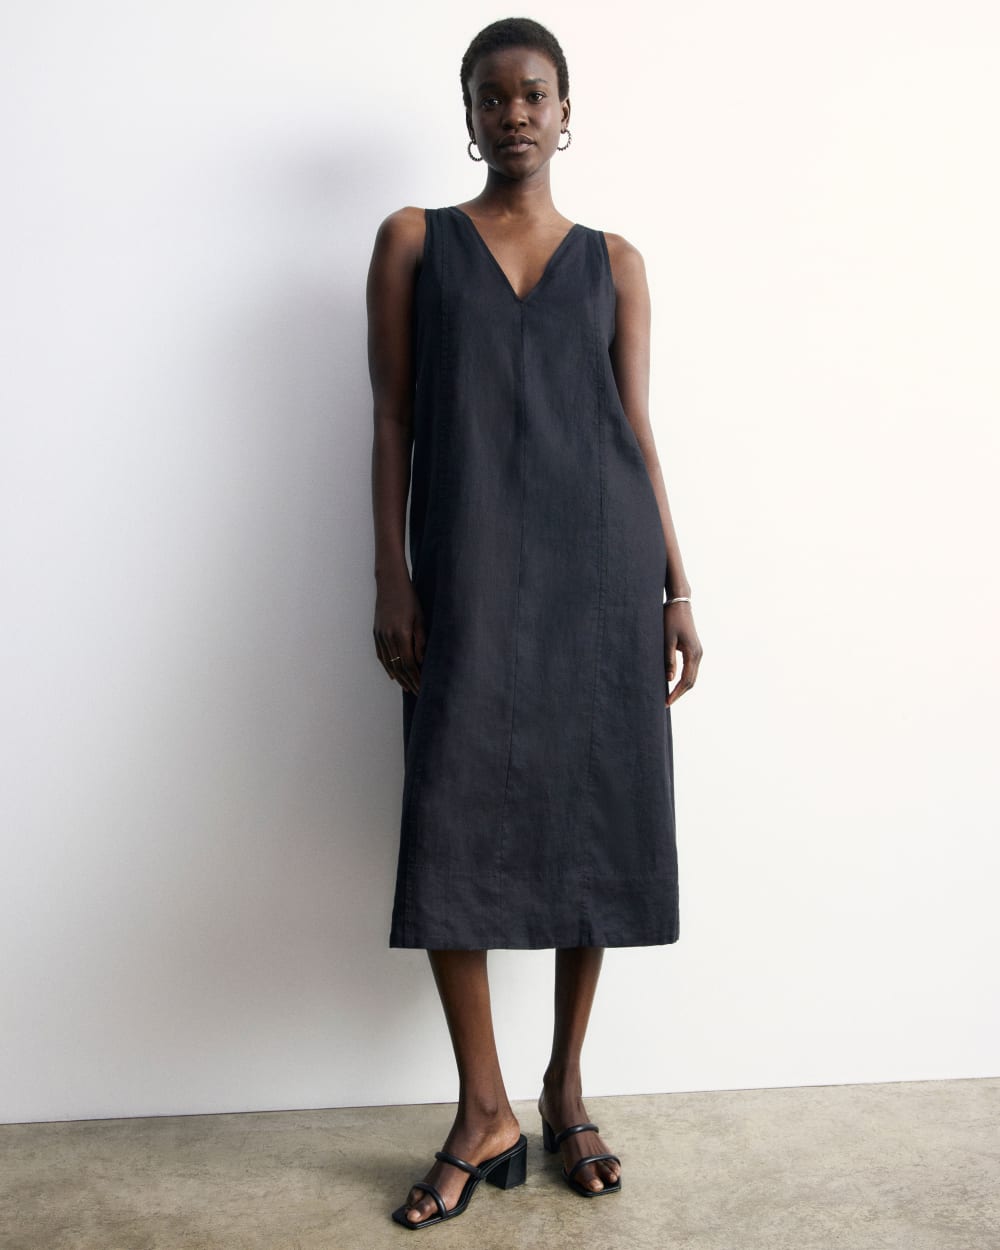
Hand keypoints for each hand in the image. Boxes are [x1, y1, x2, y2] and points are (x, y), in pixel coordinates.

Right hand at [373, 575, 425, 694]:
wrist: (389, 583)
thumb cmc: (410, 599)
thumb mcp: (420, 618)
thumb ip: (421, 641)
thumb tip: (421, 662)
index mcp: (401, 634)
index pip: (409, 663)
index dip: (416, 678)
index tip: (423, 687)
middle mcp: (388, 637)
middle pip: (398, 667)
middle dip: (408, 681)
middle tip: (417, 693)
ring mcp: (380, 636)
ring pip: (388, 663)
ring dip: (398, 677)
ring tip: (407, 687)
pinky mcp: (376, 633)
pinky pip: (381, 655)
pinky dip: (388, 667)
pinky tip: (393, 675)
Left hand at [663, 602, 701, 706]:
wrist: (679, 604)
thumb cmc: (671, 619)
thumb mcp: (667, 639)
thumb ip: (669, 660)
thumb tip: (669, 679)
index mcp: (693, 653)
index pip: (686, 680)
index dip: (676, 693)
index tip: (667, 702)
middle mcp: (698, 654)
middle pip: (691, 681)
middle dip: (679, 693)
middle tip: (666, 702)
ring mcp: (697, 652)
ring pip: (692, 676)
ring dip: (681, 687)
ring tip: (668, 695)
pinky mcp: (693, 649)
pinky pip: (690, 669)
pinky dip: (683, 678)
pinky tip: (672, 682)